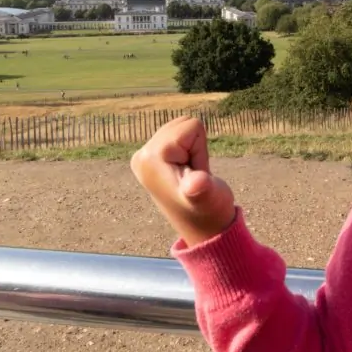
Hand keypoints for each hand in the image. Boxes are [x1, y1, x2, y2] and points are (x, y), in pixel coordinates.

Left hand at [131, 116, 236, 246]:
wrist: (203, 228)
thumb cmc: (210, 212)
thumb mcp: (209, 200)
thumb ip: (200, 190)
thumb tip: (194, 184)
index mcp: (150, 158)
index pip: (190, 126)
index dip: (201, 149)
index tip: (196, 173)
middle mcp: (141, 155)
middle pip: (182, 123)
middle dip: (196, 146)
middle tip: (193, 174)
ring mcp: (144, 156)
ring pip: (181, 127)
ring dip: (193, 148)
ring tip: (190, 174)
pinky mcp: (151, 158)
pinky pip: (178, 135)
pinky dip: (188, 150)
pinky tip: (185, 172)